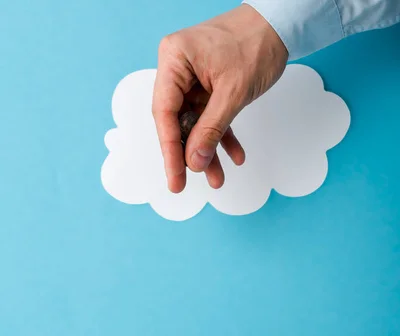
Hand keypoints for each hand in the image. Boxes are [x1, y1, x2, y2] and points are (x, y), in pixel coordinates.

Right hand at [152, 4, 287, 192]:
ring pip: (195, 124)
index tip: (175, 176)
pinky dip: (222, 136)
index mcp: (175, 60)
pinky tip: (235, 156)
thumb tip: (194, 161)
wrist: (280, 24)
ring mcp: (193, 79)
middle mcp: (178, 69)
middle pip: (176, 121)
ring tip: (217, 178)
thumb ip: (211, 129)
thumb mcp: (233, 93)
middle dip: (188, 155)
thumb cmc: (256, 42)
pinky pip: (210, 117)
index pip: (164, 112)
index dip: (169, 149)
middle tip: (185, 184)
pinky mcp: (208, 86)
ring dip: (207, 151)